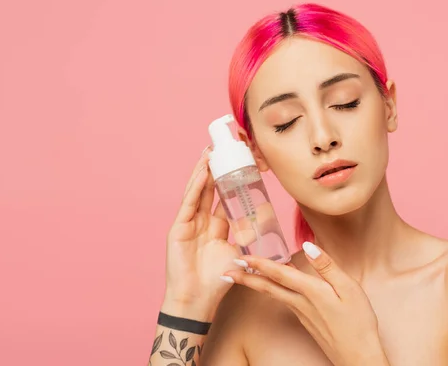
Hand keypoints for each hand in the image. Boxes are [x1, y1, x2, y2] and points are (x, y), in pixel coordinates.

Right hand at [162, 147, 240, 320]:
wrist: (198, 299)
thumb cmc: (218, 279)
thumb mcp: (239, 252)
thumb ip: (250, 235)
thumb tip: (269, 220)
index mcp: (215, 226)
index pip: (223, 196)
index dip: (229, 180)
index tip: (238, 162)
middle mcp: (201, 221)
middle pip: (208, 188)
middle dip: (214, 168)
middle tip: (221, 147)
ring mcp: (188, 223)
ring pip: (196, 191)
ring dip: (203, 171)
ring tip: (210, 152)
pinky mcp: (178, 228)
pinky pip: (189, 203)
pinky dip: (195, 187)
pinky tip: (202, 172)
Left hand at [222, 242, 388, 365]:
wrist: (358, 356)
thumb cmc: (359, 322)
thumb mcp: (349, 288)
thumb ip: (327, 266)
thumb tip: (308, 245)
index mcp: (311, 291)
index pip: (279, 273)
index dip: (259, 264)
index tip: (241, 257)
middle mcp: (301, 303)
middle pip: (268, 287)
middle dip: (246, 278)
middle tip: (226, 271)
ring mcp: (301, 314)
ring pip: (274, 294)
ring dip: (256, 283)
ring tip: (243, 275)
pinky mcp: (305, 321)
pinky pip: (284, 301)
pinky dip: (272, 290)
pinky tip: (274, 285)